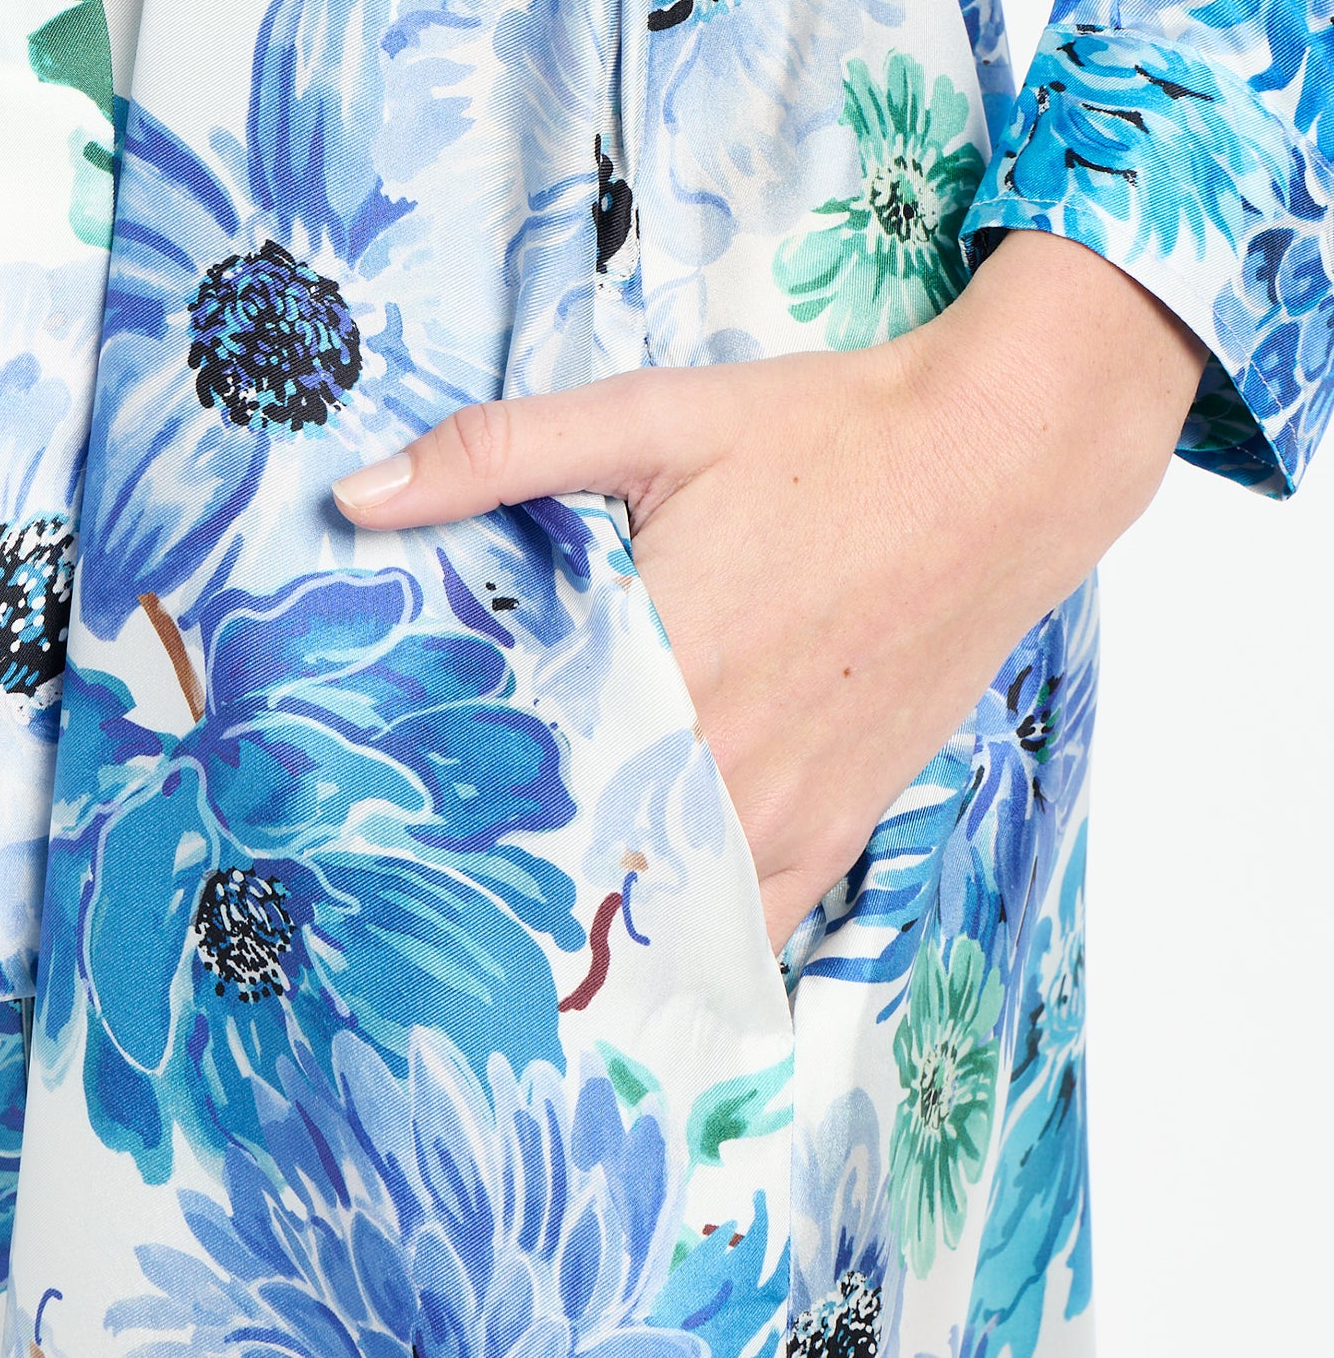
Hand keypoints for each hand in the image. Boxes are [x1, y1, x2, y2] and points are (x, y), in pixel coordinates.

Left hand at [335, 232, 1203, 952]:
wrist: (1002, 463)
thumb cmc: (828, 434)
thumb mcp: (650, 416)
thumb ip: (496, 456)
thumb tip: (356, 497)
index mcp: (658, 665)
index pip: (513, 787)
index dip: (436, 818)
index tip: (370, 835)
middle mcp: (723, 764)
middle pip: (574, 867)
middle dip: (494, 881)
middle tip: (406, 894)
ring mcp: (790, 813)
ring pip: (658, 920)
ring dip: (585, 926)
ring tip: (499, 929)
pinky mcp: (841, 828)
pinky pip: (747, 929)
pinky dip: (683, 942)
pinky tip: (626, 939)